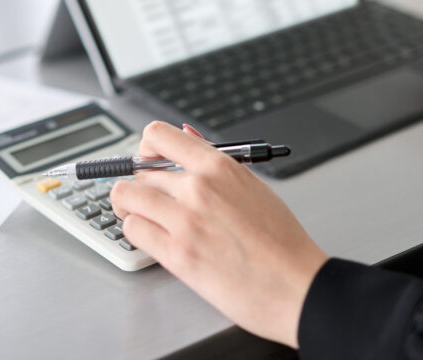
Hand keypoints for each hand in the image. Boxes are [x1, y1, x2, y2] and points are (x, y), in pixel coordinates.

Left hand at [110, 122, 327, 347]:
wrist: (296, 287)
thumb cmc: (281, 242)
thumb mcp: (253, 187)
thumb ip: (214, 162)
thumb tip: (187, 136)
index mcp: (219, 166)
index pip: (158, 135)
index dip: (145, 147)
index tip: (146, 160)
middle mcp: (198, 187)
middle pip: (140, 172)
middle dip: (141, 186)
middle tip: (151, 201)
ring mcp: (185, 220)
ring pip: (126, 197)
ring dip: (130, 207)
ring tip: (144, 218)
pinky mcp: (176, 254)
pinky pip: (132, 231)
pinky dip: (136, 233)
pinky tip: (153, 239)